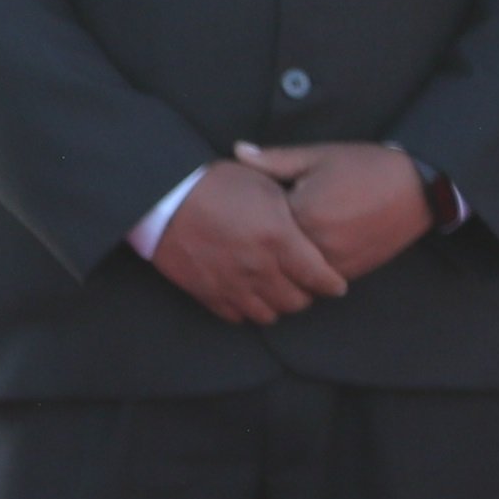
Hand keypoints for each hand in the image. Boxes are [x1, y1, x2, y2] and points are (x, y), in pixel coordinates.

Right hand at [147, 158, 348, 324]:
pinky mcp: (207, 293)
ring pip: (268, 314)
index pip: (320, 277)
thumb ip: (293, 207)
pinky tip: (248, 295)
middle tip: (305, 286)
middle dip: (306, 295)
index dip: (332, 283)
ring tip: (276, 292)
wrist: (162, 197)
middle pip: (296, 301)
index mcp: (279, 239)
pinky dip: (246, 309)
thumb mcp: (263, 183)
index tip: (336, 282)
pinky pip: (236, 315)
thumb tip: (314, 220)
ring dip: (276, 305)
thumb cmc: (216, 184)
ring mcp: (231, 284)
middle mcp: (258, 268)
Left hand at [240, 140, 433, 286]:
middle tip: (246, 239)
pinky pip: (316, 280)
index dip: (248, 219)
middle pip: (274, 253)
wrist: (420, 187)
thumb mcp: (318, 157)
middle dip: (261, 246)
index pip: (259, 225)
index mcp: (304, 212)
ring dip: (281, 264)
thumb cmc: (365, 166)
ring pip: (293, 273)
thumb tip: (236, 150)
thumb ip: (274, 159)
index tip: (240, 214)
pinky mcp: (351, 272)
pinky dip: (304, 273)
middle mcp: (318, 243)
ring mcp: (336, 262)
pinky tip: (296, 259)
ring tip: (270, 251)